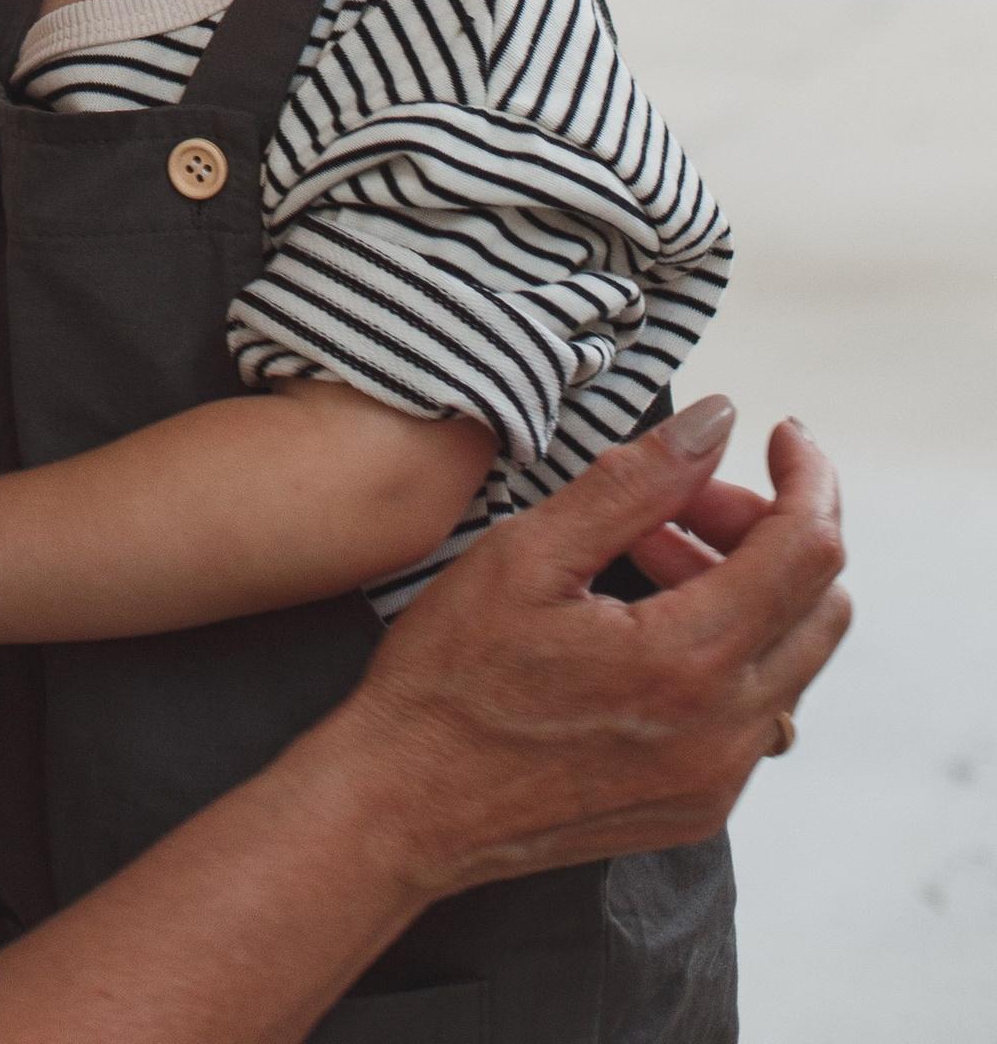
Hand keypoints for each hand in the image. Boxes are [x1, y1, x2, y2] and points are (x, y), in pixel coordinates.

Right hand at [346, 404, 847, 901]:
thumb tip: (717, 422)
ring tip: (652, 550)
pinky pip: (756, 710)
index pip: (808, 550)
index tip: (779, 433)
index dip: (807, 477)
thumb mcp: (528, 554)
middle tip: (690, 496)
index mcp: (688, 661)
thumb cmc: (451, 677)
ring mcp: (717, 779)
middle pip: (820, 604)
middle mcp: (725, 732)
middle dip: (771, 528)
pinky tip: (648, 623)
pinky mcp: (698, 805)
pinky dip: (729, 648)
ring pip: (793, 659)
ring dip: (750, 588)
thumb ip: (634, 483)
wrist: (408, 806)